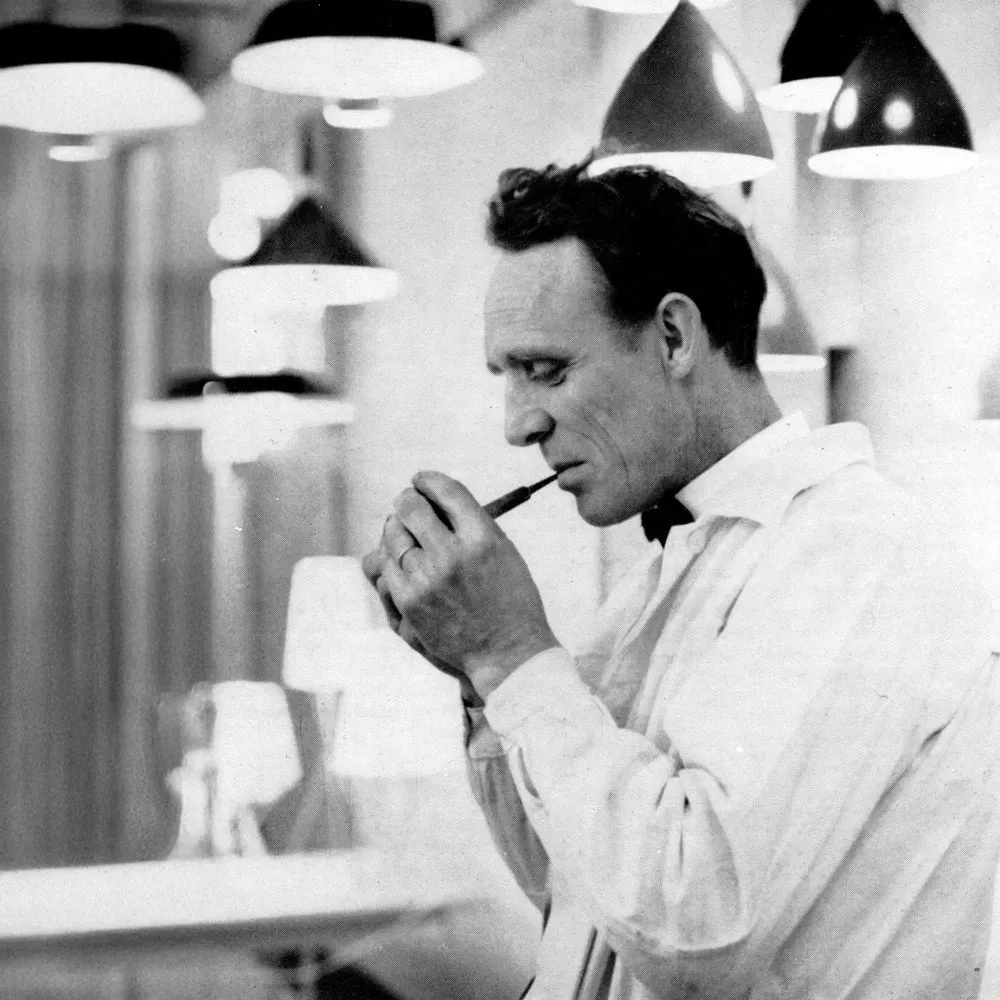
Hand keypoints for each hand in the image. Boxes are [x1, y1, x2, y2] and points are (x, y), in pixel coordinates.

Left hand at [368, 471, 558, 700]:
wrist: (508, 653)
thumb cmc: (510, 600)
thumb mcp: (504, 551)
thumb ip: (471, 523)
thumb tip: (435, 499)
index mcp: (482, 537)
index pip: (445, 490)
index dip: (428, 480)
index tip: (421, 479)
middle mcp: (452, 554)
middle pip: (412, 507)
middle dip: (408, 499)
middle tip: (409, 501)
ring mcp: (427, 578)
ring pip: (392, 535)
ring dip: (396, 528)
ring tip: (404, 531)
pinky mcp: (409, 601)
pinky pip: (385, 566)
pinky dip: (391, 560)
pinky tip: (402, 562)